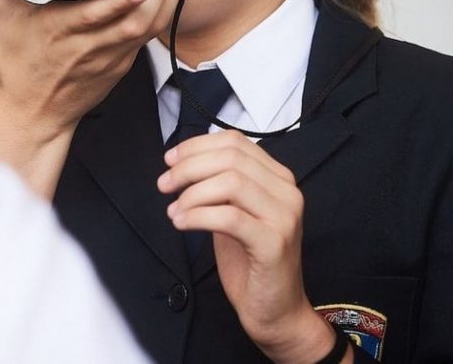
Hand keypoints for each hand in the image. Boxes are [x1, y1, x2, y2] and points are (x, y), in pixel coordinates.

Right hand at [0, 0, 188, 197]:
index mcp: (60, 30)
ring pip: (149, 29)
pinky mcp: (122, 64)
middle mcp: (90, 45)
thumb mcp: (0, 19)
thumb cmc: (18, 67)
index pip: (94, 16)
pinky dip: (164, 13)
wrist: (33, 114)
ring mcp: (111, 56)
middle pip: (136, 21)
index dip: (119, 2)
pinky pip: (148, 37)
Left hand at [157, 131, 340, 362]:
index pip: (235, 142)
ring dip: (192, 194)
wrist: (276, 310)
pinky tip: (182, 223)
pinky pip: (229, 217)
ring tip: (174, 211)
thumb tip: (184, 162)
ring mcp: (284, 216)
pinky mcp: (273, 242)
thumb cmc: (252, 261)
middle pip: (230, 158)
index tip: (170, 160)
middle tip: (165, 184)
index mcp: (278, 178)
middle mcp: (287, 191)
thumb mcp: (234, 212)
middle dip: (189, 167)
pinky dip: (198, 216)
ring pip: (230, 183)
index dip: (196, 146)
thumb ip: (219, 185)